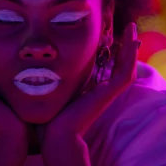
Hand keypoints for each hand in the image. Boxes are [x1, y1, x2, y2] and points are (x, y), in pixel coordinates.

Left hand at [40, 23, 140, 165]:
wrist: (55, 137)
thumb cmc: (48, 120)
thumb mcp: (51, 91)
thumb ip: (49, 79)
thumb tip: (34, 65)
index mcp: (89, 90)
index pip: (104, 66)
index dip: (109, 50)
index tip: (108, 34)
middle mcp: (100, 90)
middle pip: (119, 64)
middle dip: (124, 45)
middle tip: (128, 27)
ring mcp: (107, 92)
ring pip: (126, 66)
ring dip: (130, 47)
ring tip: (132, 28)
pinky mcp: (108, 94)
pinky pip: (125, 73)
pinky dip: (130, 57)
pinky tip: (132, 41)